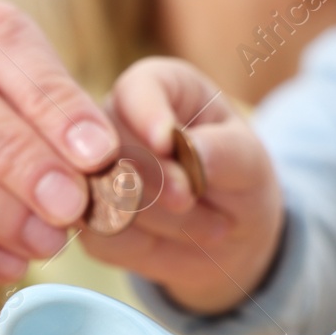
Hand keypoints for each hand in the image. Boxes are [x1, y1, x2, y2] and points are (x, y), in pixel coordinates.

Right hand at [85, 57, 284, 314]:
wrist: (230, 233)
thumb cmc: (237, 178)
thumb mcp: (248, 160)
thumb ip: (224, 150)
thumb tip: (191, 148)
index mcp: (156, 88)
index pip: (135, 90)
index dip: (145, 113)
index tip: (166, 139)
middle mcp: (113, 124)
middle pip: (110, 149)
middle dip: (156, 180)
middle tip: (191, 198)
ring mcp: (92, 173)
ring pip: (103, 198)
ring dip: (162, 220)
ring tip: (209, 224)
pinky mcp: (87, 220)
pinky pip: (101, 237)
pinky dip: (145, 246)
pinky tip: (177, 238)